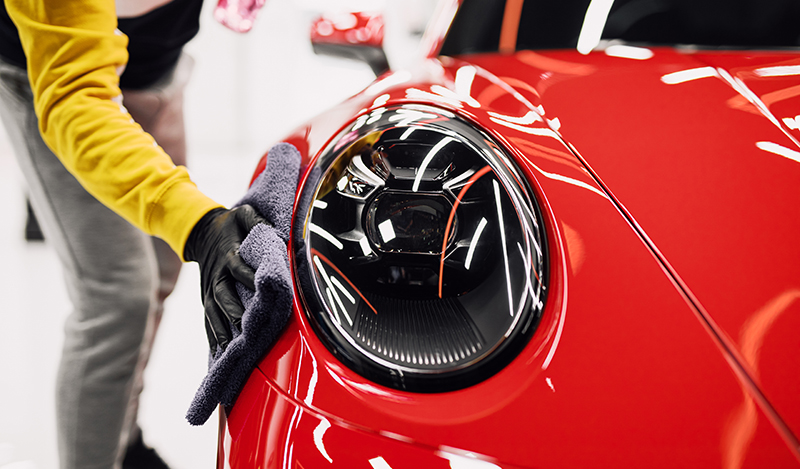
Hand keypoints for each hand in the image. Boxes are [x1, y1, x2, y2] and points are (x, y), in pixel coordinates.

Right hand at [184, 205, 265, 352]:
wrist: (201, 232)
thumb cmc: (230, 225)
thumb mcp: (243, 215)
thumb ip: (257, 220)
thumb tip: (274, 230)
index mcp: (229, 255)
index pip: (240, 269)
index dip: (251, 279)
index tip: (263, 292)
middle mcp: (218, 275)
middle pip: (225, 295)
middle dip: (234, 312)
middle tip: (245, 328)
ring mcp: (210, 289)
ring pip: (214, 312)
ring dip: (222, 330)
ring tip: (230, 348)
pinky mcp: (207, 298)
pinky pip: (208, 319)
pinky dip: (212, 336)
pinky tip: (219, 353)